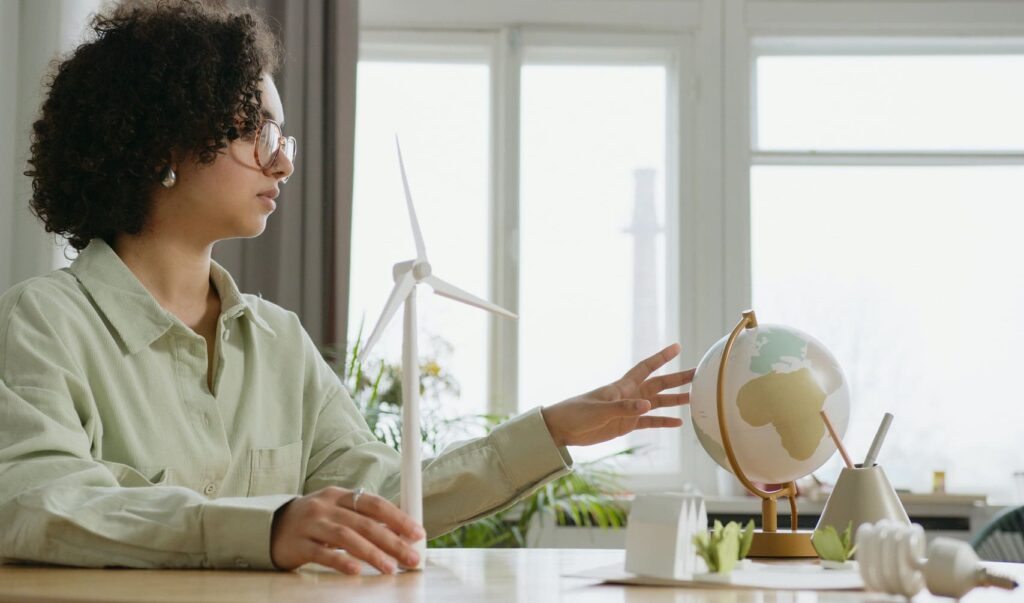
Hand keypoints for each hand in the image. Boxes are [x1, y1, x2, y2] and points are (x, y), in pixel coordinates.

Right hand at [270, 486, 424, 574]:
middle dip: (392, 541)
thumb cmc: (312, 521)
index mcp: (338, 495)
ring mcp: (310, 525)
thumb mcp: (335, 511)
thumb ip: (362, 518)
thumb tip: (399, 533)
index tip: (418, 533)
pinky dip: (341, 562)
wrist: (268, 527)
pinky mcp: (298, 545)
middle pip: (364, 522)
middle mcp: (325, 507)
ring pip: (346, 537)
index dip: (398, 518)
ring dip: (372, 553)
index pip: (374, 503)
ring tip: (390, 567)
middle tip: (411, 557)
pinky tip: (356, 570)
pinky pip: (322, 554)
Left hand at [541, 343, 695, 446]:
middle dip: (677, 379)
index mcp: (622, 386)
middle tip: (698, 375)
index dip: (662, 357)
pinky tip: (678, 423)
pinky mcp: (626, 424)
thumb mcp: (599, 410)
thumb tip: (648, 406)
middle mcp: (629, 395)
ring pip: (657, 403)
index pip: (646, 367)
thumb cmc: (577, 413)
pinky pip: (650, 421)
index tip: (678, 347)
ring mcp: (629, 410)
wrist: (562, 428)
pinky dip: (663, 422)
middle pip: (658, 384)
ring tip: (694, 398)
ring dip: (674, 401)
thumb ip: (623, 408)